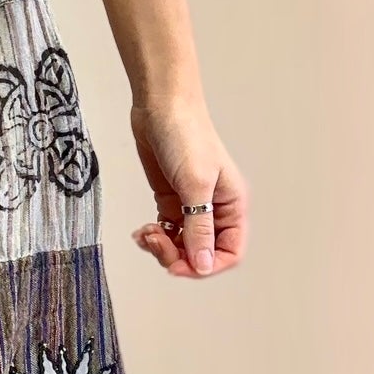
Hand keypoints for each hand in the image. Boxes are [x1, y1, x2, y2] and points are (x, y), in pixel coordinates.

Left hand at [129, 95, 246, 277]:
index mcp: (232, 206)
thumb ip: (199, 227)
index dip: (207, 265)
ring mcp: (191, 205)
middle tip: (156, 243)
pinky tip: (142, 231)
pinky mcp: (170, 200)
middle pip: (202, 253)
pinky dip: (154, 237)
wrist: (161, 107)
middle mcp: (215, 209)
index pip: (230, 252)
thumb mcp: (194, 185)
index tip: (179, 265)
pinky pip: (166, 231)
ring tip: (146, 233)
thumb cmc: (186, 136)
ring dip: (163, 247)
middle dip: (178, 256)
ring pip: (182, 245)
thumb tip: (204, 264)